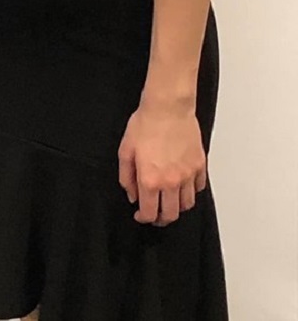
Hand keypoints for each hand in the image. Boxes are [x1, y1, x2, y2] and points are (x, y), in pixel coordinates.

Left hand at [118, 101, 205, 225]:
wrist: (168, 107)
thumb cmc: (145, 124)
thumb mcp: (125, 150)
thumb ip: (126, 177)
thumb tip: (132, 195)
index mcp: (150, 180)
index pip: (149, 213)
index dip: (143, 218)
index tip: (140, 215)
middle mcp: (171, 182)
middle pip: (171, 215)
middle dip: (161, 218)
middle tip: (155, 214)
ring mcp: (188, 175)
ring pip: (187, 205)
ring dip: (177, 207)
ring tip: (169, 200)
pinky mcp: (200, 166)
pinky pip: (198, 188)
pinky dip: (191, 191)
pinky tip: (183, 185)